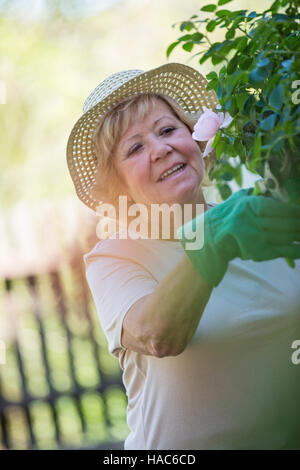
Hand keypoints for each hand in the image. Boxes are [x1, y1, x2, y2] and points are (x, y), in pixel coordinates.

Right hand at [177, 188, 299, 287]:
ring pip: (284, 235)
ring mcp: (252, 236)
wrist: (203, 245)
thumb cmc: (218, 222)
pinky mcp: (255, 251)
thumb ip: (247, 195)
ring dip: (298, 235)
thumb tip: (263, 187)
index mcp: (247, 205)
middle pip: (283, 221)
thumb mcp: (231, 203)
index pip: (277, 207)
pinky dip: (294, 250)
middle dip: (297, 224)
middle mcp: (250, 219)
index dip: (293, 211)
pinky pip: (280, 250)